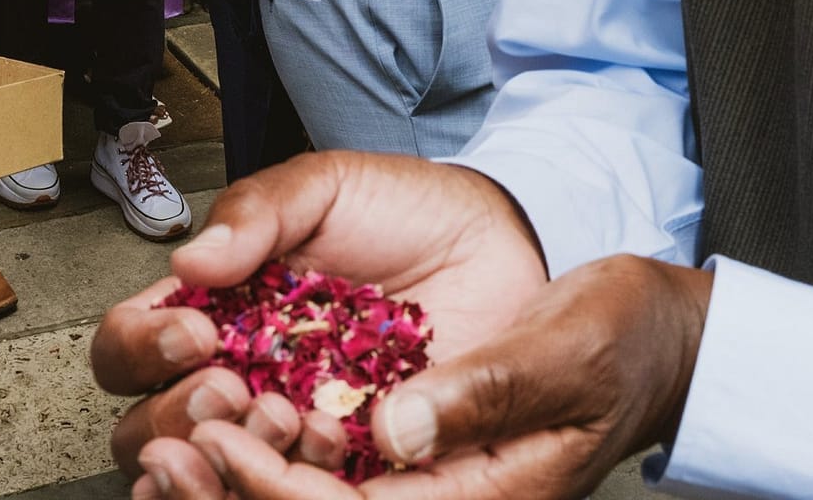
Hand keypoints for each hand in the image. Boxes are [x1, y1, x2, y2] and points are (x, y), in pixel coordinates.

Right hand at [93, 152, 549, 490]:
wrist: (501, 243)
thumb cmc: (403, 211)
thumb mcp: (326, 188)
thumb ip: (257, 211)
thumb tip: (188, 261)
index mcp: (211, 310)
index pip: (127, 349)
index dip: (140, 350)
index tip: (196, 331)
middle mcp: (232, 376)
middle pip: (145, 431)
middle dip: (177, 416)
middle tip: (233, 386)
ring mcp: (286, 426)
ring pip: (208, 475)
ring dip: (227, 460)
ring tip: (282, 417)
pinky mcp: (347, 461)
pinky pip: (291, 492)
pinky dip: (294, 482)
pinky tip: (332, 445)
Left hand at [170, 256, 712, 499]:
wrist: (648, 329)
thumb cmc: (620, 339)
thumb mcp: (567, 353)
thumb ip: (487, 392)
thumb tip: (396, 430)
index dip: (271, 490)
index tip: (215, 440)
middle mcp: (439, 498)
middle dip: (230, 495)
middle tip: (165, 452)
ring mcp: (418, 475)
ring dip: (232, 481)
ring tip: (169, 442)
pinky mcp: (403, 445)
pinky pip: (325, 473)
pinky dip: (259, 456)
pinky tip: (209, 430)